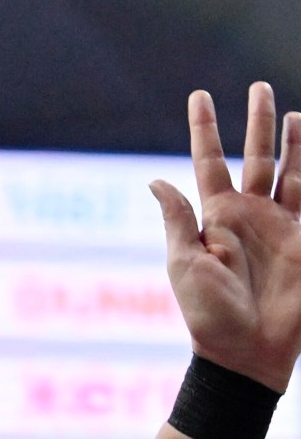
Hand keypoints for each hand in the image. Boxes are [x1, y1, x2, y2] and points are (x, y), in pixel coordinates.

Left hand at [152, 82, 300, 392]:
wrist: (246, 352)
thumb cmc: (207, 313)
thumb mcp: (183, 263)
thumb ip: (177, 220)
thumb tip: (153, 179)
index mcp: (214, 216)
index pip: (208, 161)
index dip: (205, 129)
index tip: (200, 94)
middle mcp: (249, 215)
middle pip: (255, 156)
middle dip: (259, 122)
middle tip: (260, 85)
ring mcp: (282, 227)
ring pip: (291, 171)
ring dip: (295, 143)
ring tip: (296, 112)